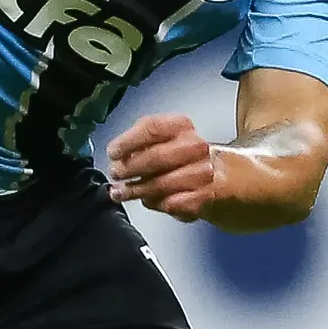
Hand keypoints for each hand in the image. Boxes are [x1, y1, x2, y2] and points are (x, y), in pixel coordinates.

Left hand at [105, 112, 223, 220]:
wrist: (214, 176)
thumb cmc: (177, 157)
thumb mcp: (157, 140)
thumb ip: (137, 143)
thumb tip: (117, 156)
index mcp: (181, 125)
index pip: (151, 128)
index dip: (127, 142)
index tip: (113, 153)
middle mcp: (195, 146)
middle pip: (155, 157)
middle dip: (130, 168)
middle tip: (116, 174)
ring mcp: (203, 171)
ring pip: (161, 184)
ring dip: (137, 190)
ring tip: (121, 192)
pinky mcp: (205, 196)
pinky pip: (172, 203)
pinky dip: (155, 202)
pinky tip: (146, 200)